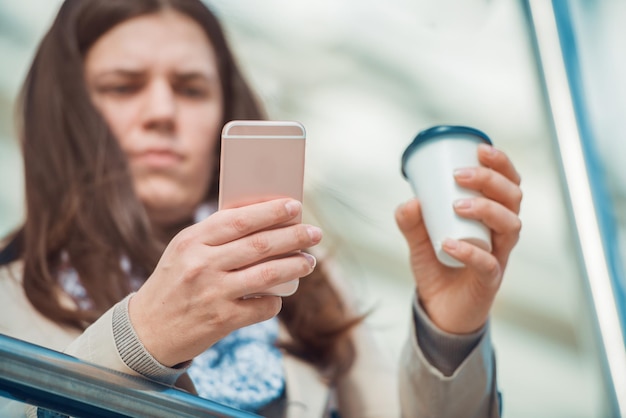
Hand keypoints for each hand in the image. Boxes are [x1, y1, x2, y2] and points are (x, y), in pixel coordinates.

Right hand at [129, 198, 320, 365]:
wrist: (146, 331)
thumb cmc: (173, 283)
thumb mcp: (183, 251)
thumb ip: (215, 235)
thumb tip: (264, 220)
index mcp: (192, 241)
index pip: (239, 220)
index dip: (271, 212)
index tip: (294, 206)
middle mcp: (202, 264)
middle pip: (260, 244)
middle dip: (293, 236)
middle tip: (314, 233)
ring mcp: (213, 293)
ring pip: (268, 274)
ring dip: (296, 266)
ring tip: (309, 261)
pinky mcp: (222, 320)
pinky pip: (263, 306)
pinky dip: (276, 300)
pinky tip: (281, 295)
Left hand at [395, 144, 521, 333]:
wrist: (439, 311)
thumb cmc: (437, 269)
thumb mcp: (419, 241)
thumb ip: (411, 221)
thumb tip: (410, 199)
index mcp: (491, 217)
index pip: (508, 184)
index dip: (501, 164)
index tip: (479, 148)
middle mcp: (501, 234)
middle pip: (513, 199)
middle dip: (491, 181)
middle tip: (459, 175)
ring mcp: (499, 257)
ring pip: (511, 226)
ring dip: (486, 209)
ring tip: (457, 205)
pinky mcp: (490, 281)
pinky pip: (489, 263)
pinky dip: (470, 251)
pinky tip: (449, 243)